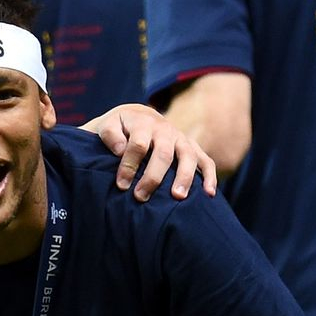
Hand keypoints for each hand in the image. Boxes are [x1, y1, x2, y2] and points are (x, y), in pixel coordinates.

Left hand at [86, 103, 218, 200]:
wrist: (135, 118)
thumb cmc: (117, 130)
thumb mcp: (106, 127)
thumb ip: (110, 135)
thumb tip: (120, 150)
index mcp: (142, 123)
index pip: (138, 145)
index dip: (129, 165)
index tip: (121, 185)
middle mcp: (164, 130)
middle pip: (163, 153)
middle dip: (153, 177)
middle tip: (141, 197)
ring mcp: (180, 139)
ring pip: (187, 156)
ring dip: (184, 177)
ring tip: (177, 196)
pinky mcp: (191, 148)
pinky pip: (206, 161)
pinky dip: (209, 176)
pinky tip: (209, 193)